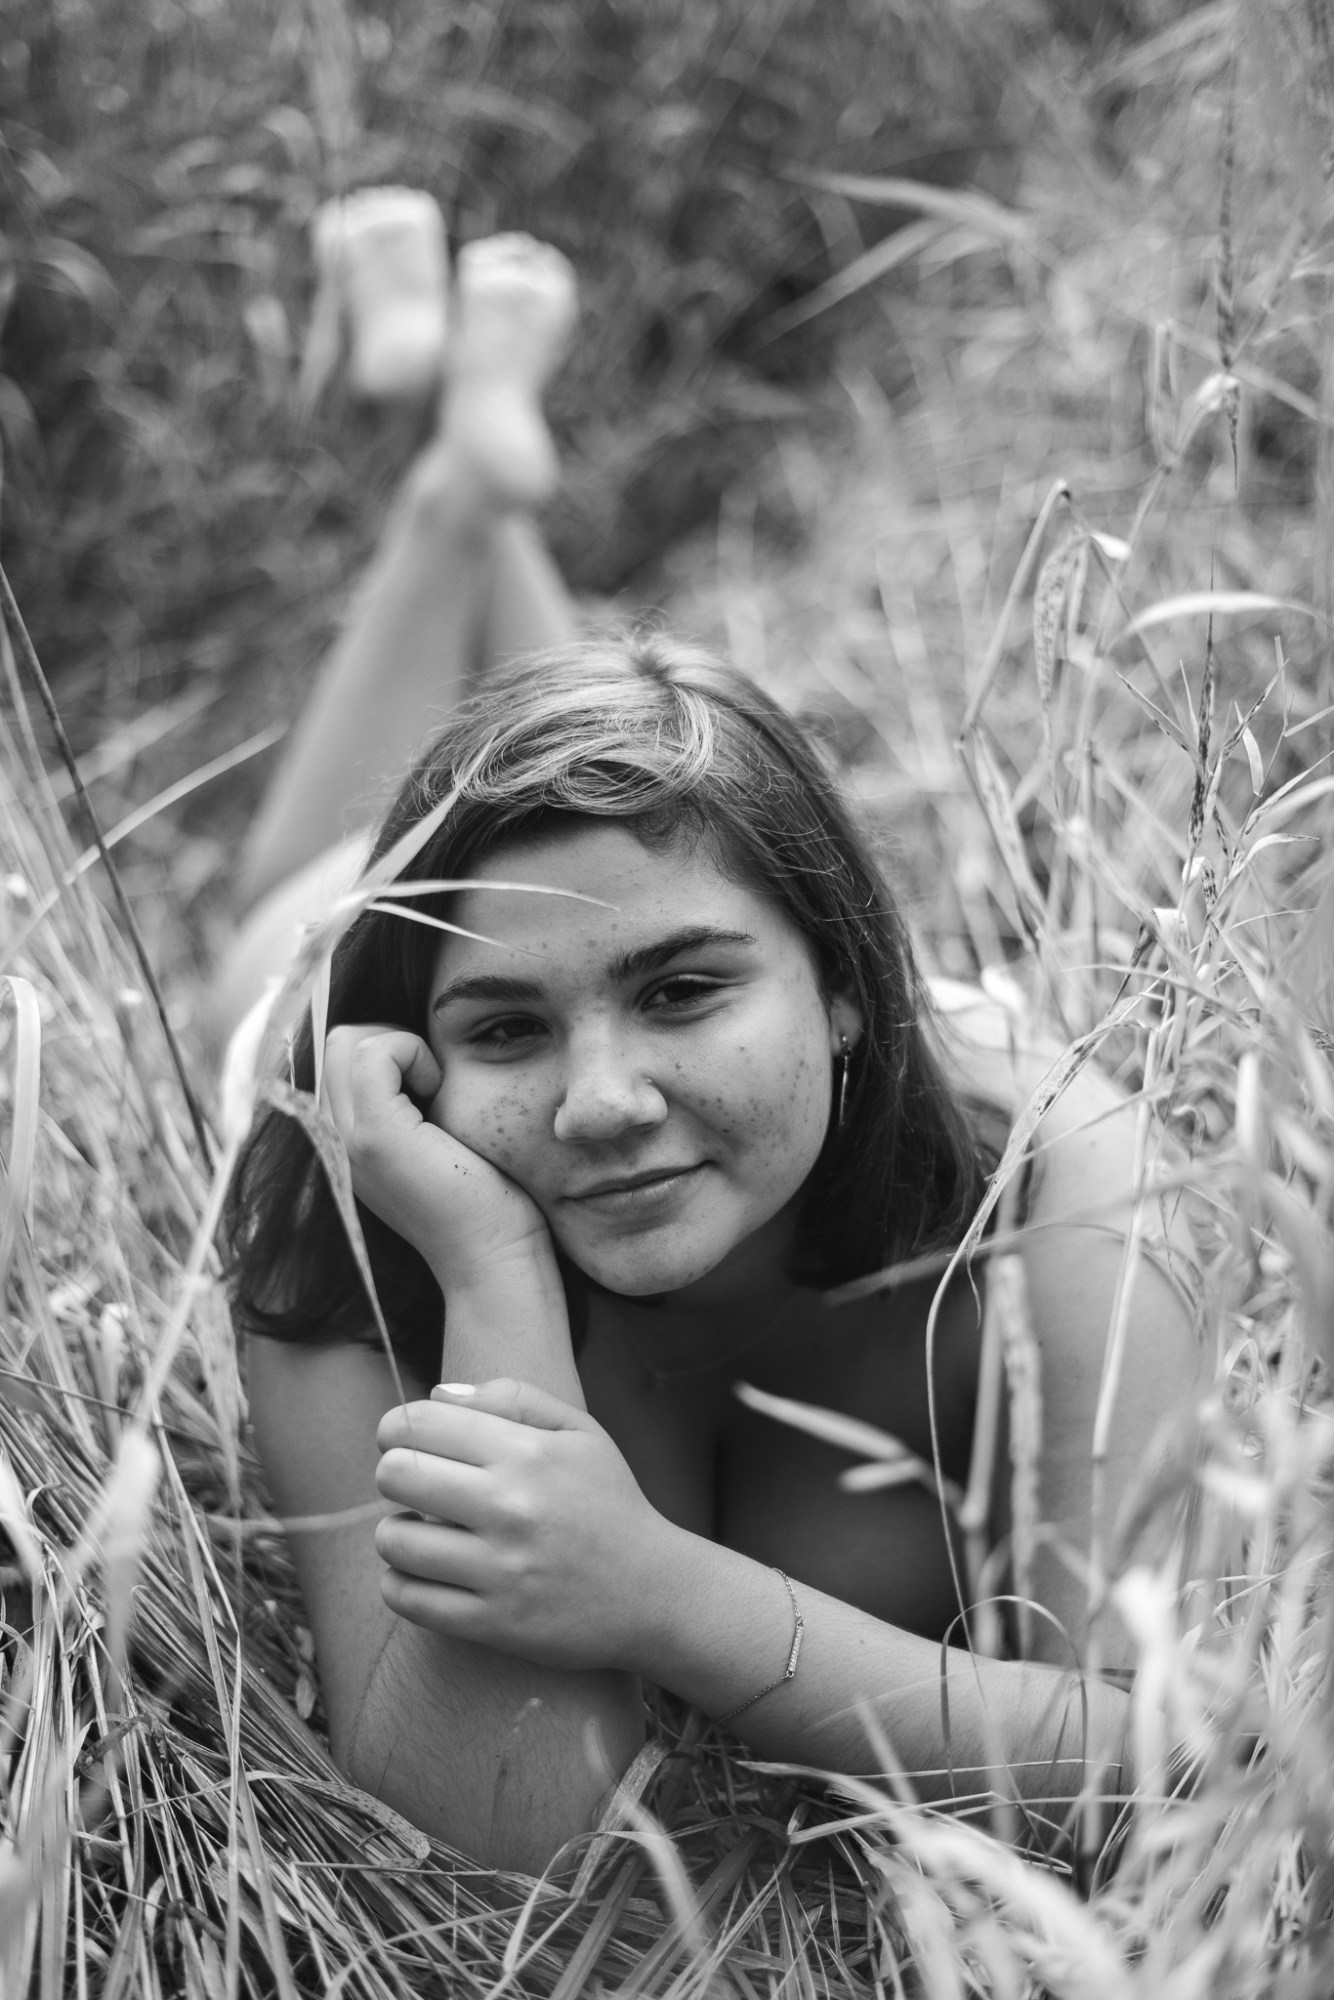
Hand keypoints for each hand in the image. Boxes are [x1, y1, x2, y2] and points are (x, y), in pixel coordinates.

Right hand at [321, 1023, 550, 1291]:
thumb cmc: (482, 1198)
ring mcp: (346, 1139)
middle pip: (335, 1040)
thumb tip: (414, 1047)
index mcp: (343, 1139)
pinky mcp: (374, 1137)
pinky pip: (372, 1052)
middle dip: (391, 1038)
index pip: (334, 1055)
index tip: (428, 1083)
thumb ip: (407, 1100)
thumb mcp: (432, 1137)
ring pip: (346, 1039)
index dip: (384, 1047)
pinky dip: (411, 1051)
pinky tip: (438, 1089)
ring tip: (434, 1088)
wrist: (493, 1257)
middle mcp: (332, 1140)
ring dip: (401, 1045)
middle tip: (433, 1080)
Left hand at [374, 1379, 679, 1671]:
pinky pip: (407, 1599)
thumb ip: (512, 1399)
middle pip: (395, 1474)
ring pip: (393, 1540)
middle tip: (416, 1486)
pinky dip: (402, 1583)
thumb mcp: (580, 1432)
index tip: (408, 1442)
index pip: (419, 1423)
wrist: (655, 1593)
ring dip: (398, 1532)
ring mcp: (500, 1570)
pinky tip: (427, 1572)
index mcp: (527, 1452)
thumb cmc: (609, 1504)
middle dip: (394, 1474)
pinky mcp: (493, 1624)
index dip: (398, 1428)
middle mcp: (511, 1507)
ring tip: (425, 1532)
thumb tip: (437, 1395)